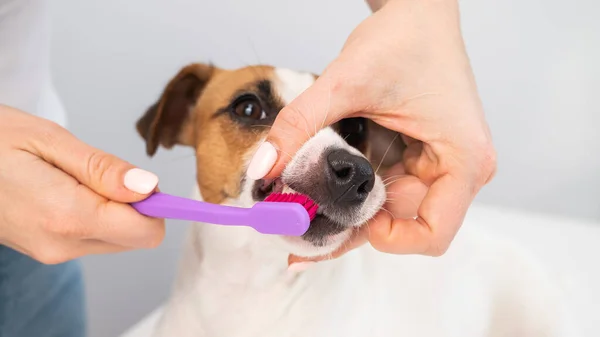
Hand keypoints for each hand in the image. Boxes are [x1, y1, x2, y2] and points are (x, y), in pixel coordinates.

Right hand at [0, 106, 164, 263]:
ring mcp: (52, 251)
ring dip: (115, 208)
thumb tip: (148, 188)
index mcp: (66, 216)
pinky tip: (68, 189)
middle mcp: (62, 244)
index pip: (145, 231)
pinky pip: (93, 237)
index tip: (147, 181)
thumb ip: (102, 169)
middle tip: (104, 172)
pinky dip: (96, 214)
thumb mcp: (49, 140)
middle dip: (136, 205)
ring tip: (78, 177)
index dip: (157, 205)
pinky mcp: (47, 249)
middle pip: (136, 237)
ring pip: (117, 238)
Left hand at [245, 0, 495, 260]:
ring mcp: (443, 167)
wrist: (418, 14)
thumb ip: (300, 125)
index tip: (346, 217)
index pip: (433, 234)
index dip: (389, 240)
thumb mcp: (345, 81)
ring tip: (301, 213)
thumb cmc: (403, 39)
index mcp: (463, 158)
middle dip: (353, 229)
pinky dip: (355, 197)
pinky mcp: (424, 160)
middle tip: (297, 229)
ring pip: (394, 214)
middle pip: (408, 229)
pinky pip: (389, 192)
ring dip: (350, 215)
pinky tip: (320, 198)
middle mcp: (461, 170)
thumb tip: (262, 170)